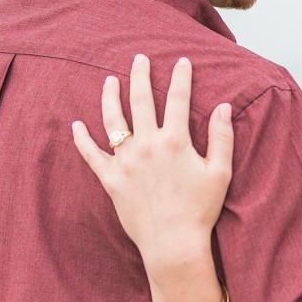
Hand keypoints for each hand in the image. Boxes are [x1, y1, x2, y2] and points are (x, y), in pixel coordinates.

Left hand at [72, 55, 233, 282]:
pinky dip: (82, 139)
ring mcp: (125, 161)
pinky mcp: (110, 179)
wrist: (173, 243)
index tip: (181, 62)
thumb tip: (224, 107)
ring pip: (113, 119)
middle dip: (140, 75)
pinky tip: (77, 124)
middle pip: (141, 100)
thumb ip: (222, 137)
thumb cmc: (200, 210)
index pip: (178, 99)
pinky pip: (91, 154)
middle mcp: (147, 145)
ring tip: (109, 81)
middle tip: (139, 59)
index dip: (181, 77)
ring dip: (110, 96)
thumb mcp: (220, 172)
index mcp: (175, 141)